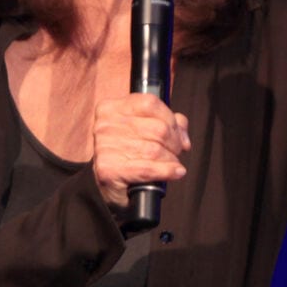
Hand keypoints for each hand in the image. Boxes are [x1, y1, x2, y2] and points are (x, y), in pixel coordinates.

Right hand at [92, 93, 190, 208]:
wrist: (106, 183)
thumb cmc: (125, 153)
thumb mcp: (143, 129)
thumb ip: (166, 122)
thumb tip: (182, 133)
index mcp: (111, 108)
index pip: (150, 103)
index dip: (170, 119)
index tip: (178, 133)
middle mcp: (105, 125)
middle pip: (157, 128)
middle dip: (174, 142)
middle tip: (176, 151)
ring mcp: (105, 147)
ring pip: (155, 150)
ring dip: (171, 159)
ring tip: (173, 163)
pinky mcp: (108, 169)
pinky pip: (147, 169)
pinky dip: (167, 171)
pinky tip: (175, 172)